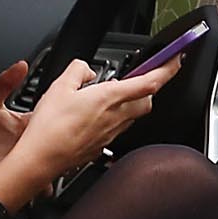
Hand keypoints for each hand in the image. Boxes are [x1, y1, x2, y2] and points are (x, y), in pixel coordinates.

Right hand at [0, 55, 181, 212]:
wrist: (41, 160)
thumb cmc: (50, 128)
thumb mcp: (59, 86)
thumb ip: (77, 70)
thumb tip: (85, 69)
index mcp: (110, 98)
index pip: (150, 81)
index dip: (167, 68)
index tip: (176, 58)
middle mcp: (116, 117)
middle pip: (148, 100)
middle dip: (149, 87)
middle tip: (140, 77)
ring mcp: (111, 134)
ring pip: (133, 115)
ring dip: (131, 102)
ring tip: (112, 95)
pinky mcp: (103, 145)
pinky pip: (118, 127)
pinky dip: (115, 117)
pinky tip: (97, 115)